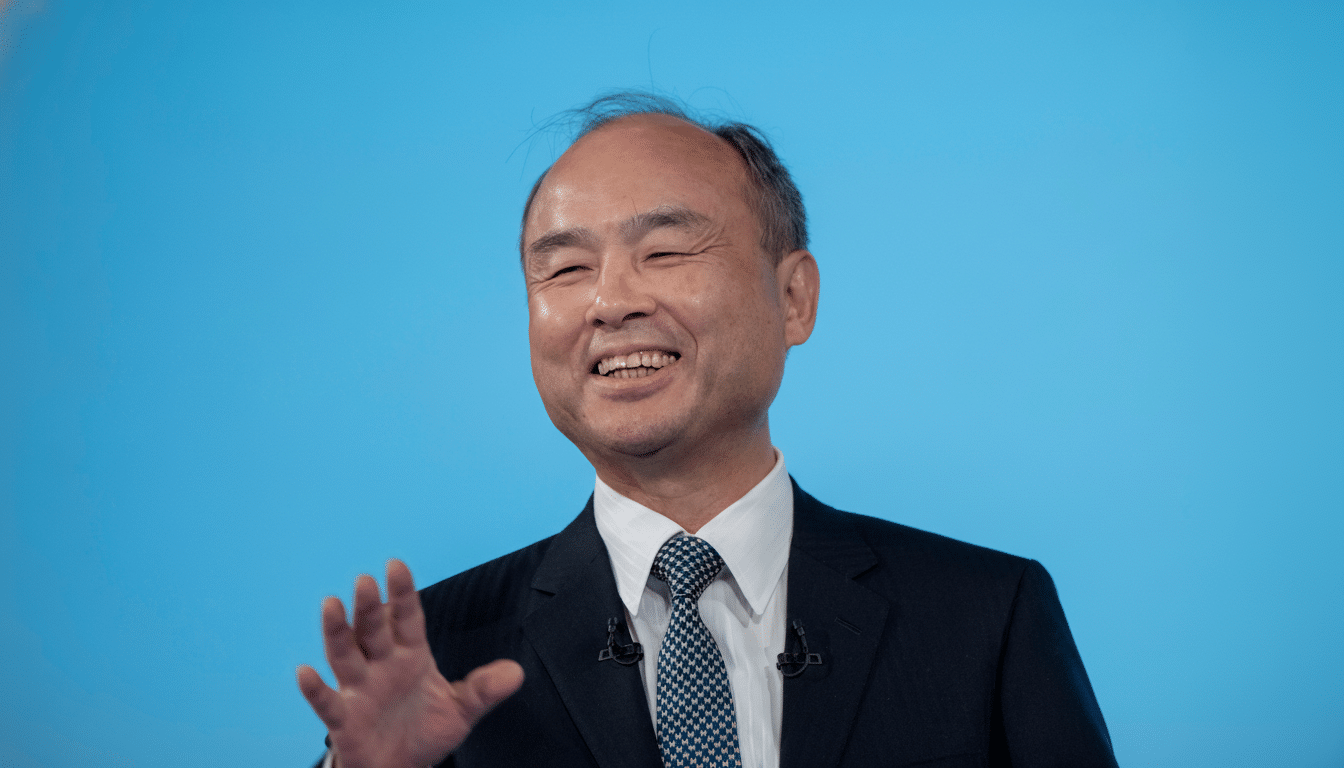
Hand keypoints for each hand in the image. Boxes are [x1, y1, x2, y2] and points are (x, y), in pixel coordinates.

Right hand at [297, 559, 523, 767]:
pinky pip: (327, 703)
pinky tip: (304, 672)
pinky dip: (315, 689)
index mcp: (410, 656)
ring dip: (337, 632)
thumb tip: (517, 673)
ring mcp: (360, 690)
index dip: (402, 593)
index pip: (406, 619)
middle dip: (368, 607)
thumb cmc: (426, 730)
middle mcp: (381, 666)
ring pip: (345, 656)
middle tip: (365, 580)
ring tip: (331, 604)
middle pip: (372, 630)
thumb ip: (484, 690)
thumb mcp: (462, 710)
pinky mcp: (345, 719)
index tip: (396, 565)